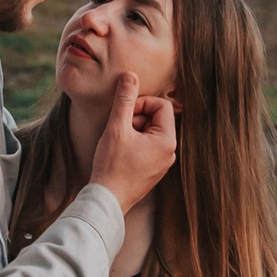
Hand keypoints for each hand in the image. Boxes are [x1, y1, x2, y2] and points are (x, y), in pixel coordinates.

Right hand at [89, 71, 176, 213]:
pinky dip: (134, 143)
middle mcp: (170, 152)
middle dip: (137, 117)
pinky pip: (147, 147)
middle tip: (119, 129)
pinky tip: (119, 152)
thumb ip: (125, 99)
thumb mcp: (117, 127)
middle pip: (157, 118)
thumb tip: (130, 76)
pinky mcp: (153, 171)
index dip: (142, 103)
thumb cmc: (112, 165)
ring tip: (118, 142)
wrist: (106, 200)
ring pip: (151, 132)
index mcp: (167, 141)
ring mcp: (163, 163)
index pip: (162, 105)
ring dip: (134, 130)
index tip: (124, 113)